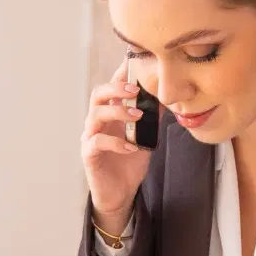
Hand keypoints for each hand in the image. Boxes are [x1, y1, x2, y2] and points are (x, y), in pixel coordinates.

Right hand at [82, 58, 152, 228]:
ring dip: (117, 111)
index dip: (121, 74)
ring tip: (137, 116)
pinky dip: (115, 142)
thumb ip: (153, 119)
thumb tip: (167, 99)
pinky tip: (130, 147)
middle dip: (116, 88)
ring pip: (95, 114)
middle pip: (98, 94)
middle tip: (135, 90)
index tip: (135, 63)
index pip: (112, 87)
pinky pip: (97, 142)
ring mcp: (90, 137)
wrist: (121, 193)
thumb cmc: (130, 163)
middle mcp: (98, 122)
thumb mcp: (147, 137)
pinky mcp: (89, 154)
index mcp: (111, 114)